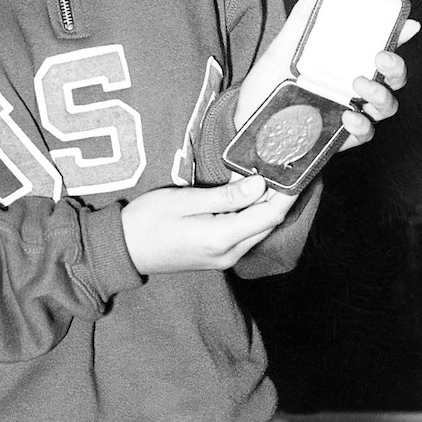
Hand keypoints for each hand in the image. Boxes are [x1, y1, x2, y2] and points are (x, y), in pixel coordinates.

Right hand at [120, 175, 297, 274]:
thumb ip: (226, 195)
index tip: (298, 168)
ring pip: (259, 228)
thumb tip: (260, 184)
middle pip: (268, 223)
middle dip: (281, 196)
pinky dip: (253, 213)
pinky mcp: (217, 254)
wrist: (123, 249)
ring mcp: (224, 257)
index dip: (287, 192)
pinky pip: (246, 232)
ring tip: (270, 173)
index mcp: (222, 239)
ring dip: (267, 204)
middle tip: (286, 164)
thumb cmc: (148, 220)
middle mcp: (229, 253)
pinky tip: (249, 193)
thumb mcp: (185, 200)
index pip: (269, 215)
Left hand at [234, 0, 414, 150]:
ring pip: (386, 106)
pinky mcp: (341, 136)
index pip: (380, 48)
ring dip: (382, 94)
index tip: (409, 26)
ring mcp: (349, 111)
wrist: (246, 118)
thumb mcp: (284, 45)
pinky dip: (363, 125)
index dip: (400, 36)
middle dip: (397, 67)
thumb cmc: (267, 82)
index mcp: (344, 62)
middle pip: (392, 78)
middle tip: (380, 57)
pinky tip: (348, 116)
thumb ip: (304, 15)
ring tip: (359, 84)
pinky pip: (366, 133)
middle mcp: (352, 86)